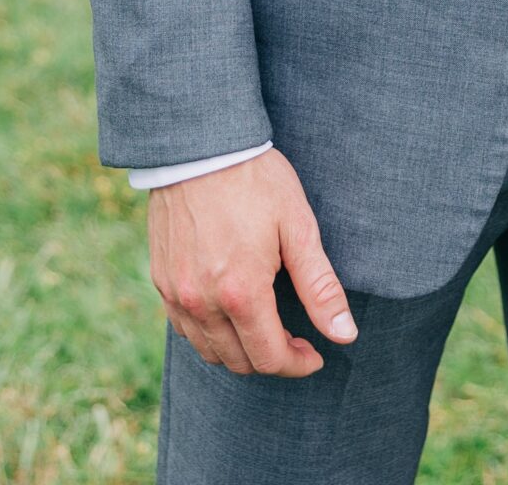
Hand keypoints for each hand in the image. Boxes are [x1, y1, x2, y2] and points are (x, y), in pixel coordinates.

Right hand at [148, 149, 358, 376]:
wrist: (198, 144)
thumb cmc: (254, 179)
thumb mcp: (298, 226)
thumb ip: (320, 286)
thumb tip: (345, 334)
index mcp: (240, 293)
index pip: (269, 358)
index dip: (297, 363)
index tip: (315, 353)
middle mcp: (202, 303)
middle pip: (239, 362)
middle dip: (272, 357)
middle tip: (295, 336)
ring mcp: (176, 294)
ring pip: (209, 352)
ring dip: (240, 350)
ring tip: (264, 325)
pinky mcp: (161, 280)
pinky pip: (184, 329)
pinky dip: (209, 333)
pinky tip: (229, 311)